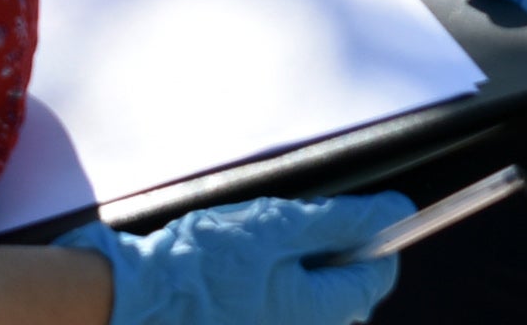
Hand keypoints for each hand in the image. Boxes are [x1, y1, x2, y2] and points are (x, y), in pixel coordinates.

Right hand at [54, 194, 409, 324]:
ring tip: (256, 253)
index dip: (371, 239)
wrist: (133, 299)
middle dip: (330, 259)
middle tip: (288, 232)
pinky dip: (272, 293)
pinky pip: (281, 315)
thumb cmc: (198, 264)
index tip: (354, 218)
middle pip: (346, 296)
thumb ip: (340, 221)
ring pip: (311, 305)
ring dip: (299, 275)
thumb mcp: (275, 225)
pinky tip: (241, 277)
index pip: (377, 276)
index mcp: (317, 312)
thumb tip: (393, 213)